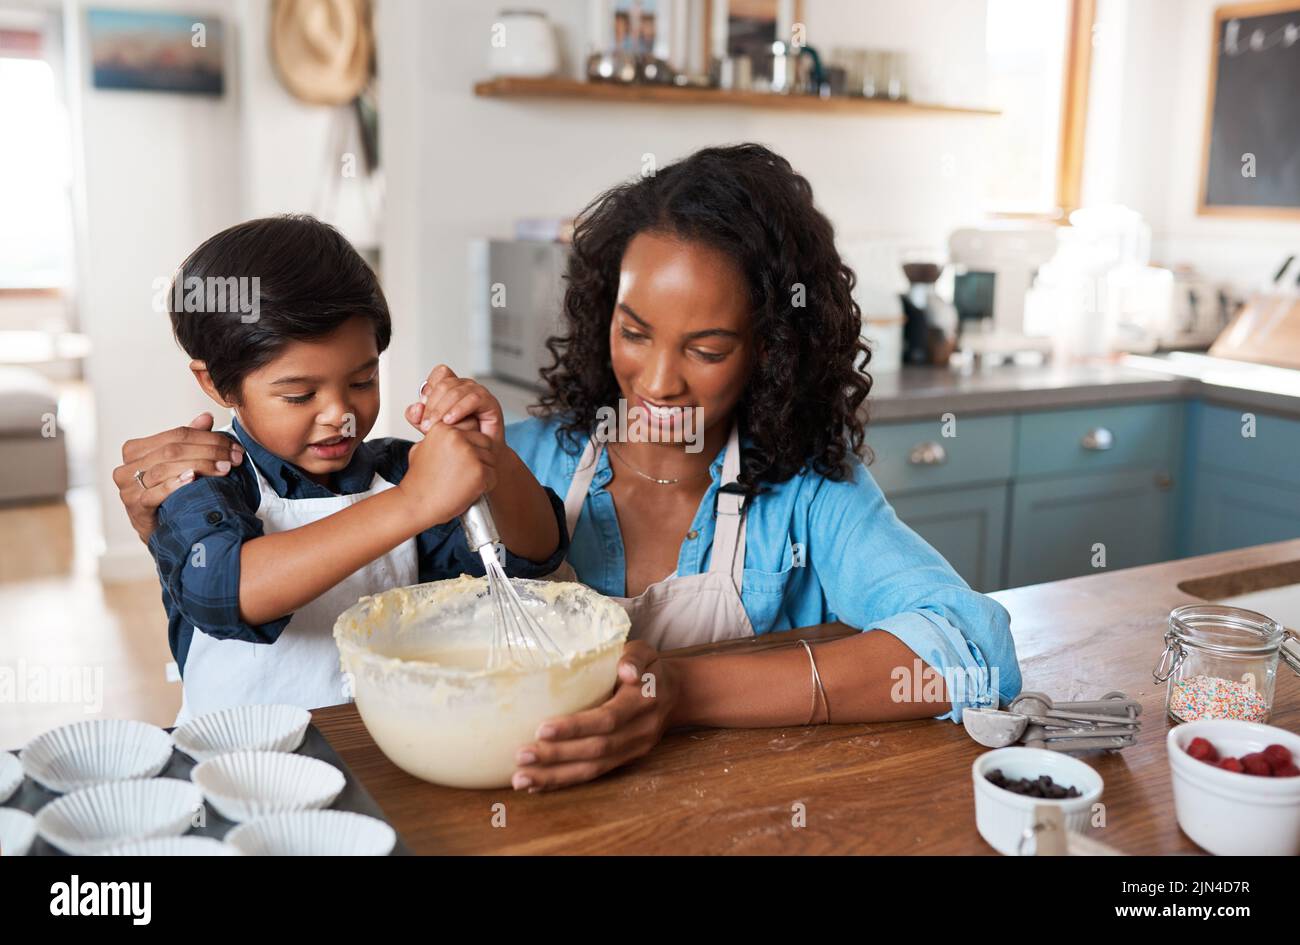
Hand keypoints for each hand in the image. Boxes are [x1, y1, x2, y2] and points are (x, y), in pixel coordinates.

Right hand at [112, 412, 243, 541]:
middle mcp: (126, 466)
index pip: (177, 435)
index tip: (234, 447)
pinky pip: (155, 492)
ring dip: (200, 466)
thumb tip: (206, 417)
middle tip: (234, 458)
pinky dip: (175, 484)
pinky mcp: (134, 506)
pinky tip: (193, 479)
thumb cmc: (169, 493)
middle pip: (173, 450)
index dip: (208, 438)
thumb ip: (190, 440)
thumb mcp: (179, 464)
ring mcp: (127, 487)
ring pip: (166, 468)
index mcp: (135, 449)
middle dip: (209, 452)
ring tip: (224, 469)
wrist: (160, 529)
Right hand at [397, 418, 497, 528]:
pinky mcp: (478, 471)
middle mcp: (457, 436)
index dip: (469, 448)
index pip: (473, 431)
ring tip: (464, 483)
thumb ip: (437, 437)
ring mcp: (469, 453)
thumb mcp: (421, 449)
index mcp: (444, 428)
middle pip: (486, 443)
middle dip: (479, 459)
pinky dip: (486, 486)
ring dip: (483, 473)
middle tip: (464, 474)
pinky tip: (469, 491)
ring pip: (491, 460)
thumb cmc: (419, 481)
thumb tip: (448, 431)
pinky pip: (493, 475)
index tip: (459, 461)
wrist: (416, 503)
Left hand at [404, 365, 504, 447]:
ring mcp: (478, 393)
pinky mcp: (490, 403)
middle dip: (432, 406)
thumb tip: (415, 408)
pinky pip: (474, 399)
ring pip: (457, 391)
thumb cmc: (458, 441)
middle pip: (444, 384)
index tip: (422, 410)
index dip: (429, 388)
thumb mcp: (431, 429)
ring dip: (443, 409)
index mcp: (452, 388)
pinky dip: (459, 409)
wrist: (478, 457)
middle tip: (426, 426)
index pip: (440, 373)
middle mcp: (465, 387)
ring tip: (436, 426)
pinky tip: (450, 421)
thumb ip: (418, 418)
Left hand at [511, 642, 678, 791]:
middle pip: (596, 749)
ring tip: (522, 779)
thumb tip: (626, 669)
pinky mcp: (624, 761)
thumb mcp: (646, 652)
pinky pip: (593, 774)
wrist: (675, 694)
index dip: (575, 727)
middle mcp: (640, 731)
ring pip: (593, 769)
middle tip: (521, 755)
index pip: (608, 719)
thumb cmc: (650, 668)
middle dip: (557, 755)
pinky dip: (564, 781)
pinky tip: (537, 785)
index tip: (541, 729)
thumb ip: (635, 657)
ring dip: (555, 776)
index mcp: (643, 702)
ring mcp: (633, 750)